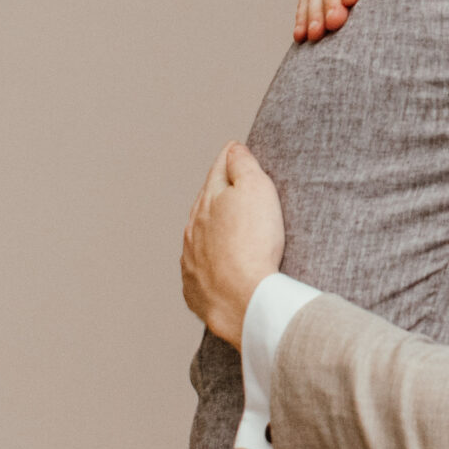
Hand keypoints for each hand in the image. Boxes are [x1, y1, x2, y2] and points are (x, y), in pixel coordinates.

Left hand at [180, 142, 284, 347]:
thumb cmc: (254, 243)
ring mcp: (191, 260)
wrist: (243, 300)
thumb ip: (243, 166)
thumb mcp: (257, 191)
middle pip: (205, 202)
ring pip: (197, 235)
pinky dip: (205, 260)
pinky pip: (198, 268)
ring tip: (221, 223)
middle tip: (228, 183)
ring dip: (208, 227)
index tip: (235, 149)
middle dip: (216, 191)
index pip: (218, 171)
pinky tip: (214, 263)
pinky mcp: (195, 288)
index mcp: (209, 201)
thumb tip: (233, 149)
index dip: (229, 158)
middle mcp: (193, 228)